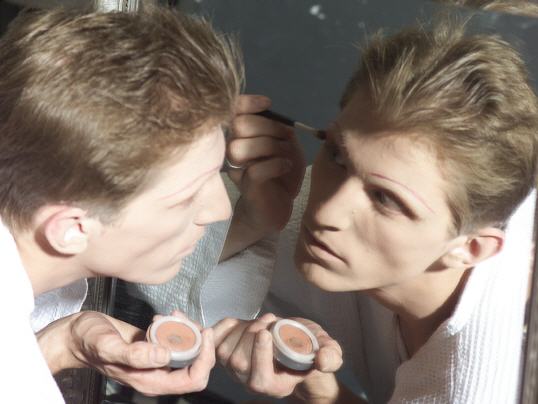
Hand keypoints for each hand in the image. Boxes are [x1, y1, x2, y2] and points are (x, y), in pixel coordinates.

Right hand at [37, 310, 215, 395]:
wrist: (75, 335)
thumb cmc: (88, 342)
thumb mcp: (108, 347)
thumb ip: (135, 354)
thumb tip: (166, 355)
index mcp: (151, 381)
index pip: (193, 379)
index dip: (205, 358)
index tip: (204, 333)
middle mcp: (158, 373)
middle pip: (197, 365)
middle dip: (198, 341)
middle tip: (184, 318)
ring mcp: (157, 360)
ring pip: (189, 350)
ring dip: (187, 330)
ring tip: (170, 314)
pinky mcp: (155, 347)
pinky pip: (178, 340)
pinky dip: (178, 326)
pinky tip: (165, 315)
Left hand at [213, 313, 342, 397]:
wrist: (294, 343)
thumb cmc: (311, 348)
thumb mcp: (329, 350)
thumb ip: (331, 356)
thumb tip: (323, 359)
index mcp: (276, 385)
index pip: (259, 379)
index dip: (260, 355)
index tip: (267, 331)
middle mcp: (251, 382)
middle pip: (238, 362)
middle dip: (252, 334)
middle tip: (270, 319)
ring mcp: (235, 370)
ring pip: (226, 350)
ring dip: (242, 328)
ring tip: (262, 320)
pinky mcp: (226, 354)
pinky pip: (215, 341)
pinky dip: (223, 327)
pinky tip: (238, 321)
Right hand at [227, 95, 305, 235]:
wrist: (278, 207)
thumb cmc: (280, 175)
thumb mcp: (286, 147)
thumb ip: (282, 131)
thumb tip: (282, 120)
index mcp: (241, 136)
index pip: (232, 111)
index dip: (248, 103)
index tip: (267, 104)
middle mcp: (232, 150)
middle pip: (238, 126)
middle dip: (267, 126)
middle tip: (286, 136)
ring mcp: (238, 170)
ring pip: (239, 148)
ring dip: (269, 145)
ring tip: (286, 154)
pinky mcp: (247, 188)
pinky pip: (255, 170)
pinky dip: (275, 164)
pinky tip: (286, 166)